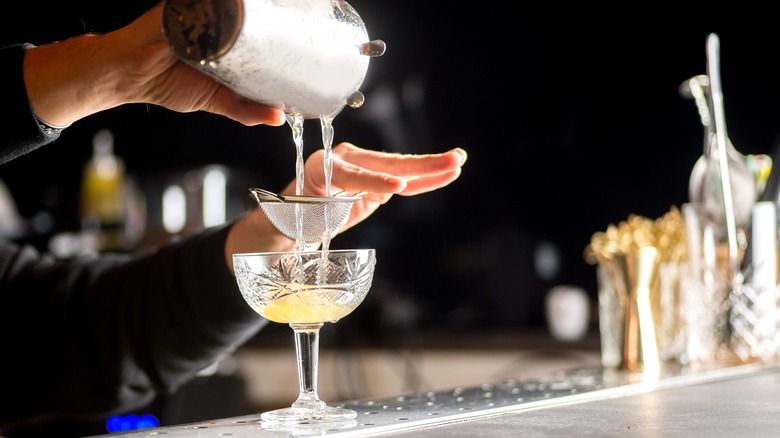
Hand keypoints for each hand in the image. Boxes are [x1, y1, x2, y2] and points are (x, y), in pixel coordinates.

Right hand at [23, 2, 285, 127]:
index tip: (312, 34)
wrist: (126, 75)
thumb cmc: (166, 82)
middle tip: (306, 19)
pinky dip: (229, 2)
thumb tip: (279, 118)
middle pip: (255, 12)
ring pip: (238, 4)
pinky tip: (245, 3)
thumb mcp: (216, 99)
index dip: (285, 30)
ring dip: (257, 5)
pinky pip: (209, 0)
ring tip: (288, 4)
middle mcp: (217, 20)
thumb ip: (246, 110)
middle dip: (278, 13)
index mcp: (229, 40)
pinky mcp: (183, 5)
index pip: (262, 30)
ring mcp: (201, 9)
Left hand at [282, 142, 466, 230]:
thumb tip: (375, 199)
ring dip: (430, 167)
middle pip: (385, 163)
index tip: (395, 188)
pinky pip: (404, 182)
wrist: (294, 219)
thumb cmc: (295, 218)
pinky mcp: (376, 180)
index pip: (352, 173)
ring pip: (400, 169)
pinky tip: (448, 173)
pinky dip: (425, 180)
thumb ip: (332, 208)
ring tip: (457, 161)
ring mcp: (363, 168)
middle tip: (447, 162)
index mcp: (321, 166)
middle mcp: (345, 160)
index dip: (374, 181)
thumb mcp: (307, 218)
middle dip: (417, 165)